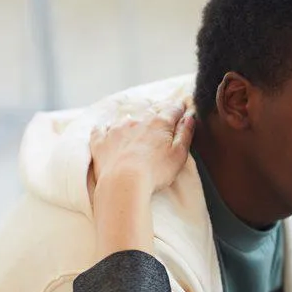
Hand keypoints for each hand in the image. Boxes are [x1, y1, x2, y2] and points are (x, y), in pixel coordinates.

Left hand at [89, 100, 193, 258]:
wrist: (123, 182)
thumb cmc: (156, 171)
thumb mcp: (179, 154)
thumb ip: (186, 134)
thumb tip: (190, 117)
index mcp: (160, 123)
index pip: (173, 109)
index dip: (180, 108)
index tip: (183, 108)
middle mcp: (138, 120)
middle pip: (150, 111)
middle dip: (158, 112)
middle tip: (162, 117)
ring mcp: (117, 129)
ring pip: (127, 117)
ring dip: (134, 119)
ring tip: (137, 126)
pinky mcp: (101, 141)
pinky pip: (101, 129)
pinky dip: (106, 128)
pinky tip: (108, 130)